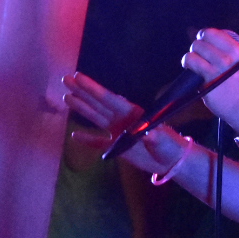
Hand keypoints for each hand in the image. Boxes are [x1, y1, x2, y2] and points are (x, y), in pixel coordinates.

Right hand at [64, 71, 190, 175]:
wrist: (172, 160)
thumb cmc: (170, 145)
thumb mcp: (163, 140)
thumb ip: (154, 136)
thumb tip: (148, 134)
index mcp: (132, 114)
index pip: (109, 98)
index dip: (93, 88)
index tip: (79, 77)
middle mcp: (122, 119)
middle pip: (98, 103)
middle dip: (82, 92)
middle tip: (66, 79)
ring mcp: (118, 132)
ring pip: (96, 117)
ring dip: (82, 108)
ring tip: (66, 97)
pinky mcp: (117, 147)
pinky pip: (98, 142)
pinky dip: (87, 139)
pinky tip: (74, 135)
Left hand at [182, 28, 238, 130]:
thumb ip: (232, 54)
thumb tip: (214, 44)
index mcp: (238, 51)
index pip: (214, 33)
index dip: (204, 35)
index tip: (202, 39)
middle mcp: (226, 58)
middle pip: (201, 43)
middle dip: (196, 47)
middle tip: (198, 53)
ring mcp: (216, 71)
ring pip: (193, 54)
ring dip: (190, 57)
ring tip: (191, 62)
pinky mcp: (207, 83)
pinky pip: (192, 67)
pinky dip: (188, 66)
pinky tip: (190, 70)